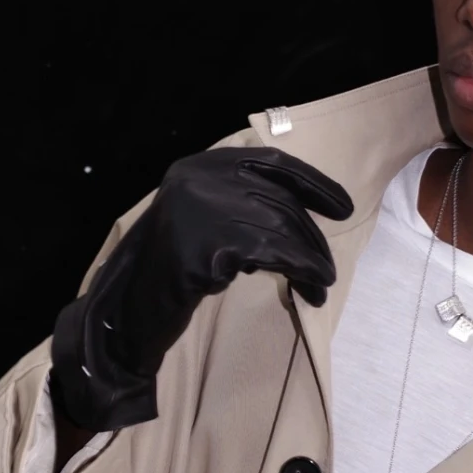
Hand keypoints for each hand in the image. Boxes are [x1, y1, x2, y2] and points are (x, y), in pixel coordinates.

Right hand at [51, 148, 352, 430]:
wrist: (131, 311)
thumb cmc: (173, 271)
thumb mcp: (203, 221)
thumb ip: (239, 203)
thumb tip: (303, 211)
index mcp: (199, 165)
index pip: (271, 162)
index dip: (312, 182)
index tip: (342, 207)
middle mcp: (199, 178)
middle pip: (280, 200)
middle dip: (312, 237)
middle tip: (328, 268)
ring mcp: (201, 209)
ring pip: (281, 227)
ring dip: (311, 260)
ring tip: (323, 284)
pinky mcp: (207, 244)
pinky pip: (272, 254)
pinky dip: (300, 271)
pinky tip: (309, 290)